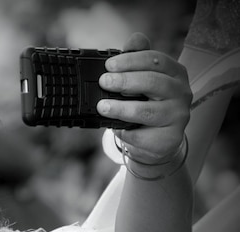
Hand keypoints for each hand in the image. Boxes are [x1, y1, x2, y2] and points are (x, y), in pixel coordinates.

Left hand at [97, 33, 191, 163]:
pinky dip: (126, 132)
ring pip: (148, 111)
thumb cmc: (147, 103)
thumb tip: (135, 38)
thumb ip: (138, 59)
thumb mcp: (143, 79)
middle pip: (154, 83)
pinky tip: (116, 128)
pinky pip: (144, 136)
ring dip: (122, 108)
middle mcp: (181, 93)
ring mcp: (178, 117)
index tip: (108, 65)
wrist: (157, 140)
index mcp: (175, 73)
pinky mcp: (170, 139)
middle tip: (104, 82)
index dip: (131, 61)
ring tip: (102, 107)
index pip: (156, 60)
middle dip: (125, 81)